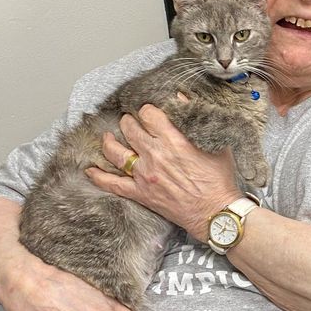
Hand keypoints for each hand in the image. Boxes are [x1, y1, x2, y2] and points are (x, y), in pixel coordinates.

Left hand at [85, 101, 239, 239]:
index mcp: (173, 141)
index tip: (150, 112)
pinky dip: (99, 176)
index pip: (149, 114)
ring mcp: (144, 175)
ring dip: (109, 141)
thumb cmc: (219, 179)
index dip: (147, 110)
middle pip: (129, 129)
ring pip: (115, 152)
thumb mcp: (216, 144)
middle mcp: (154, 155)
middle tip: (130, 122)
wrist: (215, 212)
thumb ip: (197, 119)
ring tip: (108, 137)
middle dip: (128, 121)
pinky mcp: (140, 193)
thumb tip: (182, 98)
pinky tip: (90, 170)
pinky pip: (112, 184)